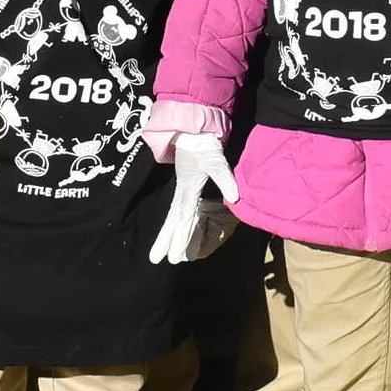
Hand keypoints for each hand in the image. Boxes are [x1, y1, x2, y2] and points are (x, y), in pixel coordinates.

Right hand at [149, 134, 238, 264]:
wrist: (193, 131)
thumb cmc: (204, 146)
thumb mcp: (216, 161)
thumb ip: (225, 179)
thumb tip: (235, 197)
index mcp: (188, 190)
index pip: (184, 218)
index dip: (180, 237)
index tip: (175, 255)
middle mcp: (182, 193)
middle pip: (172, 221)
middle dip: (165, 240)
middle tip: (156, 259)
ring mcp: (181, 190)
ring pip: (172, 217)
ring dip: (166, 234)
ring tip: (159, 251)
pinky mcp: (185, 186)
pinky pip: (177, 210)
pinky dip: (173, 223)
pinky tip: (174, 229)